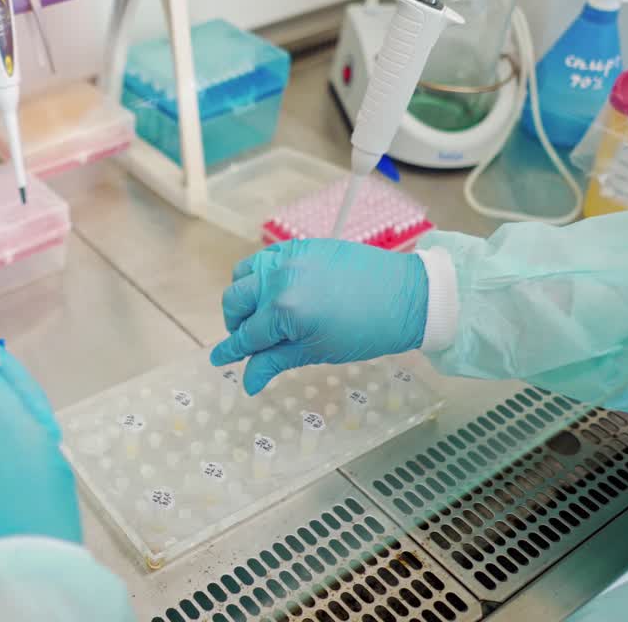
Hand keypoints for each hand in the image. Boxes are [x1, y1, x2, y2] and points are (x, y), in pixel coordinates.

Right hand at [210, 239, 427, 394]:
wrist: (408, 296)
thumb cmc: (367, 331)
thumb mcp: (317, 351)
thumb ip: (275, 361)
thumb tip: (247, 382)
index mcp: (284, 310)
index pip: (246, 335)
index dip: (231, 351)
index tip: (218, 360)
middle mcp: (279, 279)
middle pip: (235, 300)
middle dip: (235, 323)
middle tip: (250, 339)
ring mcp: (289, 257)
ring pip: (243, 273)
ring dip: (244, 295)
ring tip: (261, 312)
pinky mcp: (302, 245)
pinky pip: (266, 258)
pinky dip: (261, 275)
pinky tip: (278, 291)